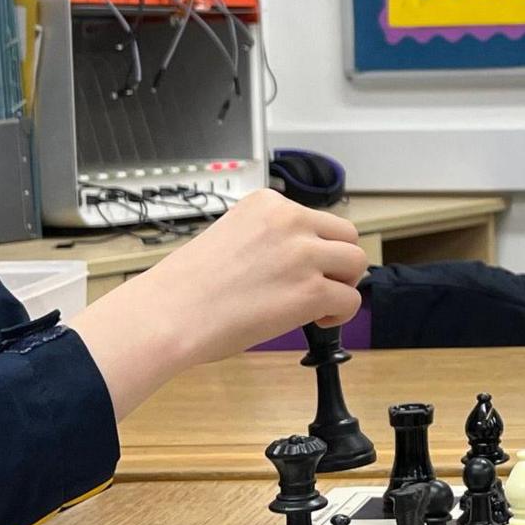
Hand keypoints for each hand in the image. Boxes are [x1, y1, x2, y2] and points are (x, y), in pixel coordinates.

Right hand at [70, 192, 367, 415]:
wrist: (168, 314)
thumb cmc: (187, 286)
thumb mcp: (230, 235)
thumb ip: (268, 238)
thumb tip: (295, 260)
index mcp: (267, 203)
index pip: (315, 219)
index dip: (313, 247)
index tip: (296, 268)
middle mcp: (289, 220)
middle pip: (346, 235)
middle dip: (337, 263)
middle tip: (318, 285)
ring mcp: (302, 254)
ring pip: (356, 263)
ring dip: (342, 286)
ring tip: (317, 304)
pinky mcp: (310, 291)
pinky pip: (350, 300)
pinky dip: (340, 314)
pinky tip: (317, 321)